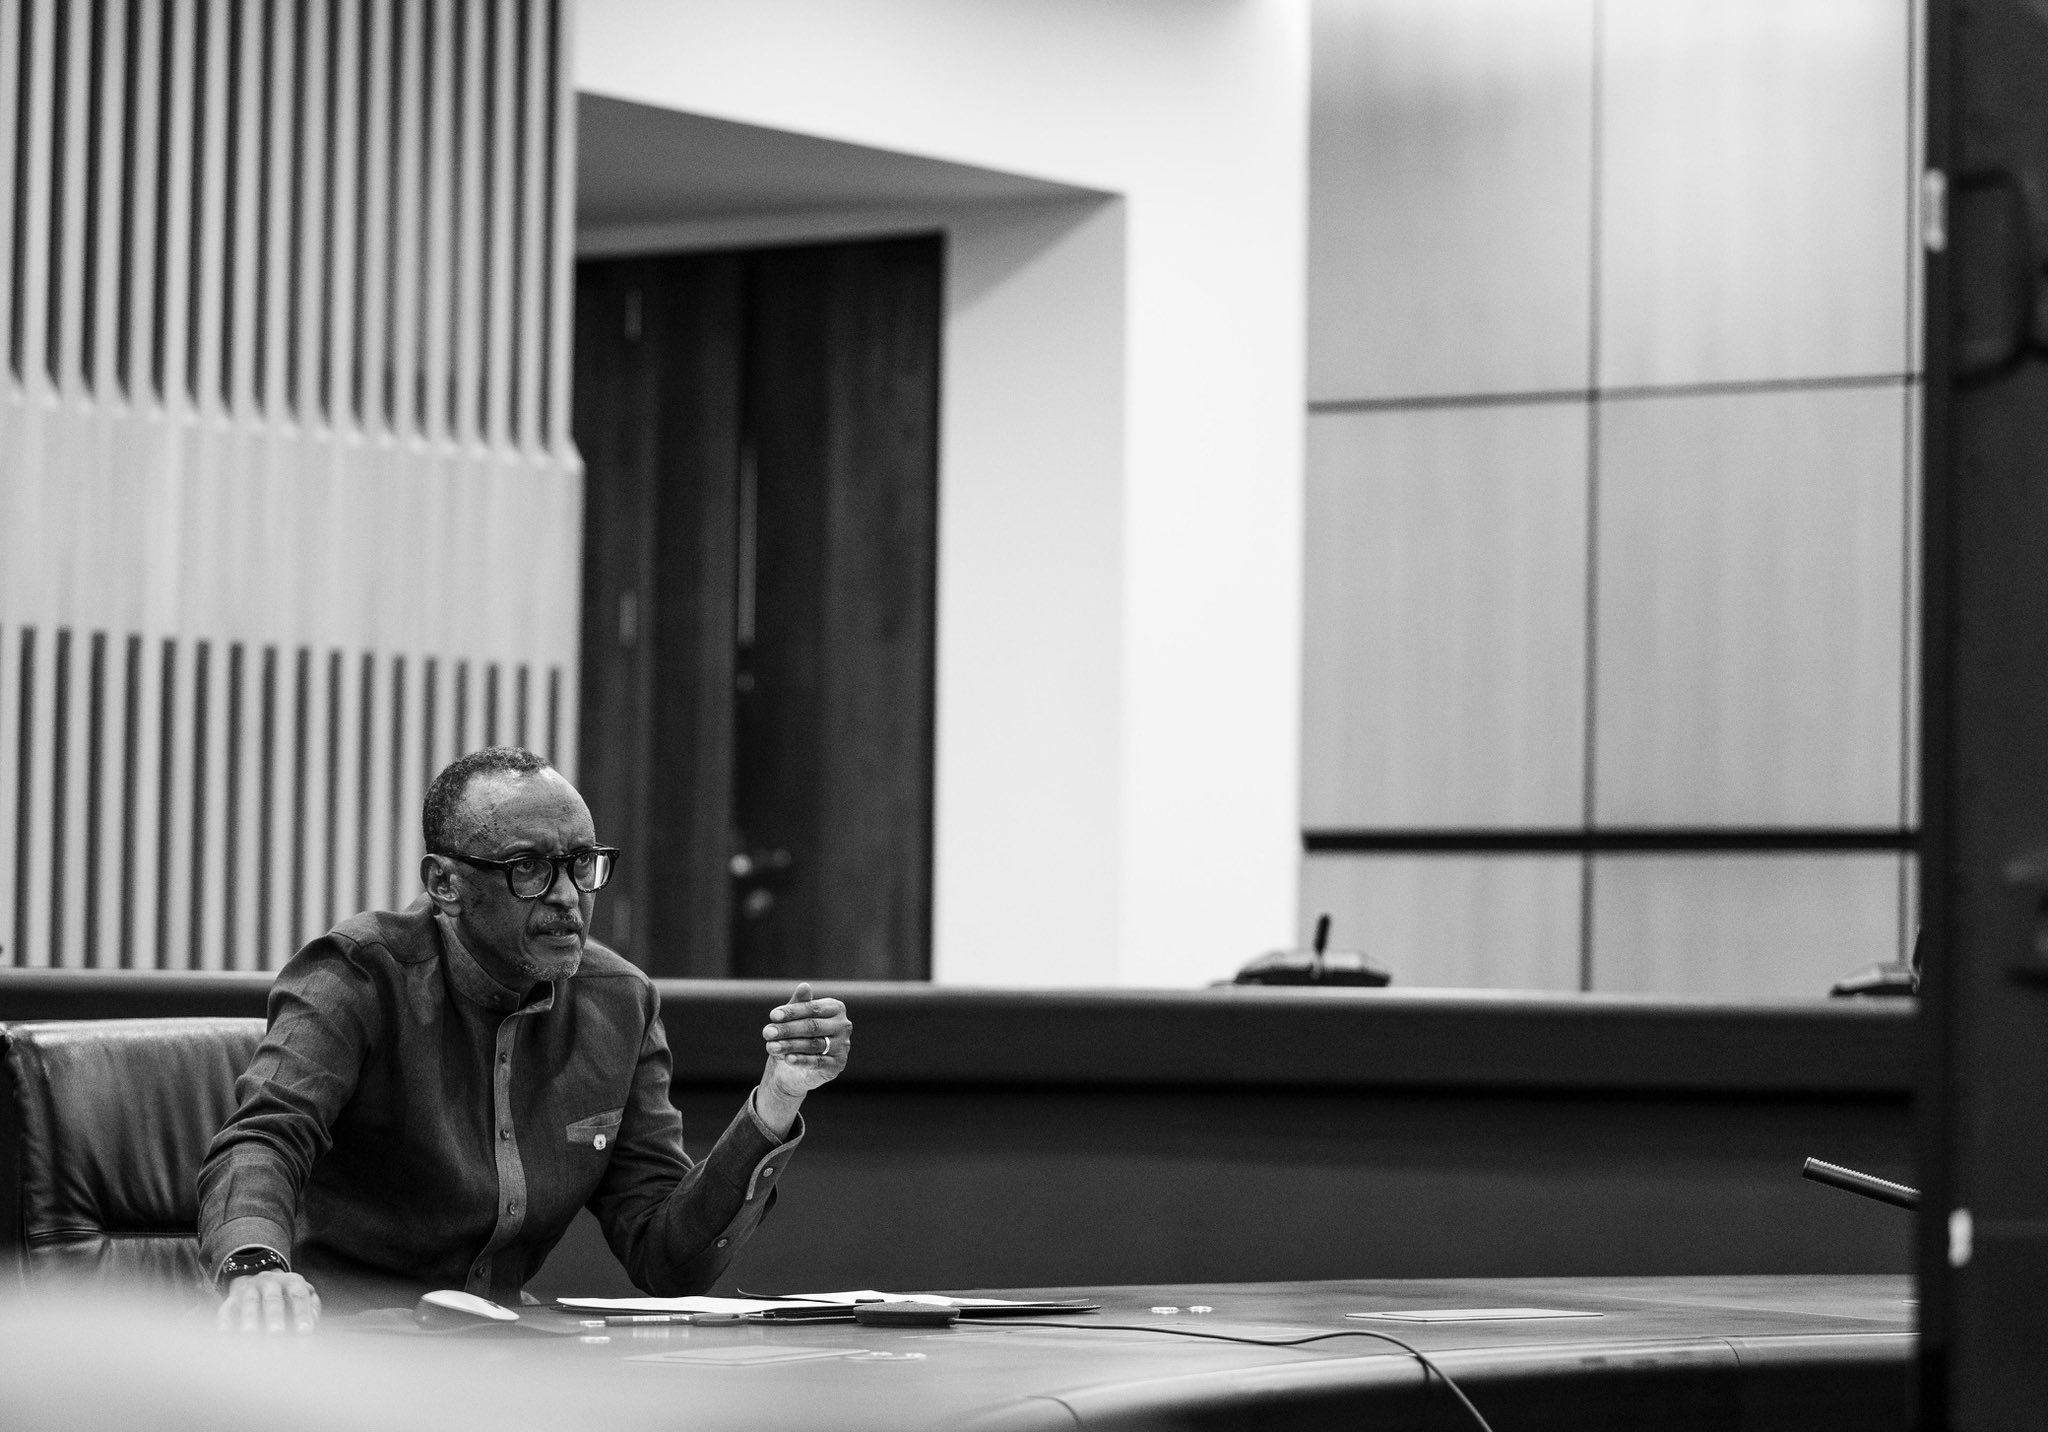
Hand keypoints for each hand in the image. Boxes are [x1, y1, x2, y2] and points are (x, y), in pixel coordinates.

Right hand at [216, 1269, 320, 1334]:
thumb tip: (314, 1325)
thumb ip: (312, 1308)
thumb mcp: (303, 1294)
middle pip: (273, 1300)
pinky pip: (227, 1310)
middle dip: (275, 1318)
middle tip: (277, 1335)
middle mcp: (270, 1283)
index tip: (306, 1332)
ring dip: (250, 1320)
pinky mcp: (231, 1299)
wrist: (258, 1277)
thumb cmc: (288, 1295)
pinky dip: (225, 1322)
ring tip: (250, 1336)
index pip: (298, 1296)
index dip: (302, 1313)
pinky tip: (225, 1335)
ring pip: (250, 1303)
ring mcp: (249, 1289)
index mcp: (292, 1282)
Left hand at [758, 982, 850, 1112]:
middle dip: (788, 1029)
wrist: (796, 1068)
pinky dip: (801, 1060)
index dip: (792, 1011)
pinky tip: (787, 1058)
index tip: (773, 1015)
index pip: (813, 1008)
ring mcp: (842, 1046)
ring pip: (813, 1044)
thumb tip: (804, 986)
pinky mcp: (837, 1065)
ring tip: (771, 1047)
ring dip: (790, 1045)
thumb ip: (799, 1003)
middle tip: (767, 1032)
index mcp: (835, 1009)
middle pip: (813, 1026)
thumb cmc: (796, 1036)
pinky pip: (818, 1062)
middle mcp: (843, 1026)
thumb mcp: (795, 1019)